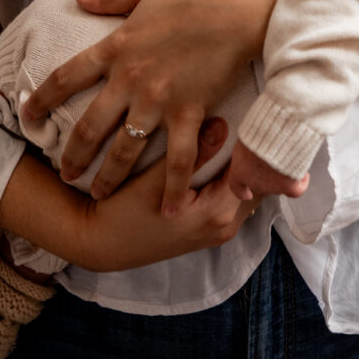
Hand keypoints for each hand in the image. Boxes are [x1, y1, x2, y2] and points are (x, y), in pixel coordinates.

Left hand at [23, 0, 282, 214]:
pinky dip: (171, 187)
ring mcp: (159, 99)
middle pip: (89, 126)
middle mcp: (130, 78)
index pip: (66, 77)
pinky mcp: (190, 112)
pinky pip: (177, 159)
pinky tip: (166, 210)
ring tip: (99, 195)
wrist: (240, 5)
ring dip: (109, 177)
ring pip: (124, 150)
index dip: (41, 98)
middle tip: (64, 174)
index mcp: (116, 47)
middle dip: (72, 155)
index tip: (26, 115)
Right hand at [76, 117, 257, 271]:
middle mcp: (225, 225)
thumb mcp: (154, 180)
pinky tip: (225, 152)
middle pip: (257, 184)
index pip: (254, 173)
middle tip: (254, 116)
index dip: (256, 144)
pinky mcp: (209, 227)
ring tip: (242, 129)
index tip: (256, 113)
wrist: (101, 244)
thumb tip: (222, 123)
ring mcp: (218, 229)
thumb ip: (192, 153)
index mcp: (217, 213)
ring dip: (245, 165)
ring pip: (247, 190)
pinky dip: (234, 176)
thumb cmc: (123, 212)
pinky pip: (233, 196)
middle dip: (255, 153)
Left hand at [228, 139, 309, 200]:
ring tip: (290, 157)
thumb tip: (253, 141)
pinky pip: (297, 189)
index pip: (237, 186)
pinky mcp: (289, 186)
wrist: (274, 137)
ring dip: (284, 172)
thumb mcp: (245, 136)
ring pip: (280, 182)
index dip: (242, 191)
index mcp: (239, 171)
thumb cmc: (257, 133)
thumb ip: (248, 146)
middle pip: (262, 182)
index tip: (247, 194)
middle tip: (275, 157)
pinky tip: (304, 174)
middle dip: (268, 172)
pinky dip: (301, 182)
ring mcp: (272, 186)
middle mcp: (255, 182)